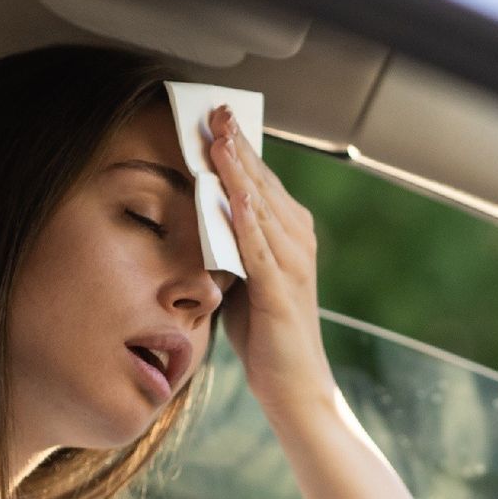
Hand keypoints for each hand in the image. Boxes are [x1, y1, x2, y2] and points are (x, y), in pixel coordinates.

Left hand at [207, 104, 336, 413]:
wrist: (294, 389)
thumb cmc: (266, 335)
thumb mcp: (242, 278)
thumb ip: (228, 245)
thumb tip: (199, 212)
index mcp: (289, 234)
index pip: (260, 180)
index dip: (239, 146)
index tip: (216, 114)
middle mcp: (298, 241)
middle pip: (263, 183)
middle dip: (238, 145)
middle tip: (216, 110)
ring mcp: (293, 265)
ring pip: (262, 207)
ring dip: (240, 172)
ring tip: (220, 138)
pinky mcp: (282, 292)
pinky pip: (261, 248)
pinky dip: (246, 219)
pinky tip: (232, 195)